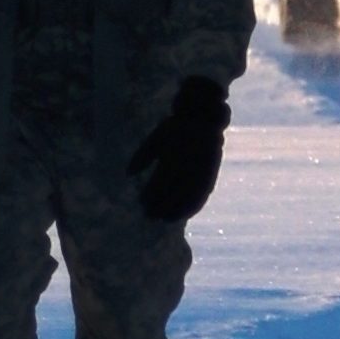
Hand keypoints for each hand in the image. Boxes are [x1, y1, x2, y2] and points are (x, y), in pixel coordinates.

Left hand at [127, 77, 229, 221]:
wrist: (203, 118)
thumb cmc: (175, 128)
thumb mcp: (156, 138)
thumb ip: (142, 156)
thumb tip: (128, 174)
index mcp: (172, 157)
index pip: (159, 183)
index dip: (150, 196)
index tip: (141, 204)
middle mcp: (187, 167)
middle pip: (172, 194)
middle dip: (160, 207)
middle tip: (149, 217)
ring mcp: (200, 172)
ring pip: (188, 198)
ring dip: (177, 211)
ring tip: (166, 220)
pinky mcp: (211, 174)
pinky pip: (203, 194)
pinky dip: (194, 206)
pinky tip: (186, 214)